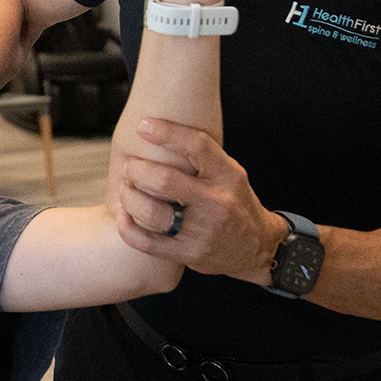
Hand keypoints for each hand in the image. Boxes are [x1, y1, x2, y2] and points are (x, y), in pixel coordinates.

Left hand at [114, 117, 288, 284]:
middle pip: (164, 180)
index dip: (167, 132)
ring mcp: (202, 232)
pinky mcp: (188, 254)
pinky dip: (128, 227)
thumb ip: (203, 155)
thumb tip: (162, 126)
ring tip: (126, 188)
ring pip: (151, 212)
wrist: (256, 247)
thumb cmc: (234, 201)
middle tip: (130, 166)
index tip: (143, 126)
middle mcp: (216, 202)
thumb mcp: (230, 172)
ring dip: (129, 197)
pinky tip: (124, 215)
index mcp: (227, 176)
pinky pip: (147, 242)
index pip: (197, 146)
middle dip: (137, 170)